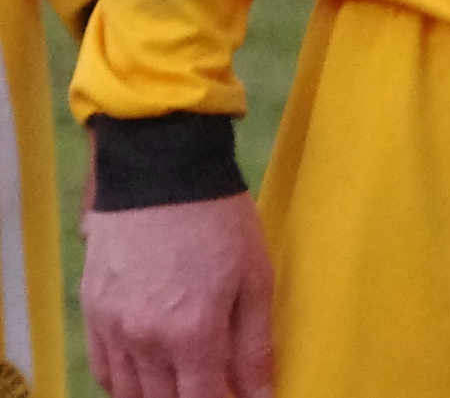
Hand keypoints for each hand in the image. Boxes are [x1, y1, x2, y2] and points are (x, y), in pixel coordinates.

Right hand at [82, 193, 275, 397]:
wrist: (161, 169)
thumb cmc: (219, 218)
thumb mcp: (255, 275)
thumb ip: (255, 344)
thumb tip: (261, 395)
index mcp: (193, 333)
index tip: (238, 397)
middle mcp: (147, 341)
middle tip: (214, 384)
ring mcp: (114, 329)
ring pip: (132, 395)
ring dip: (159, 397)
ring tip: (184, 380)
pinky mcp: (93, 313)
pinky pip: (104, 371)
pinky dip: (126, 382)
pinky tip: (148, 372)